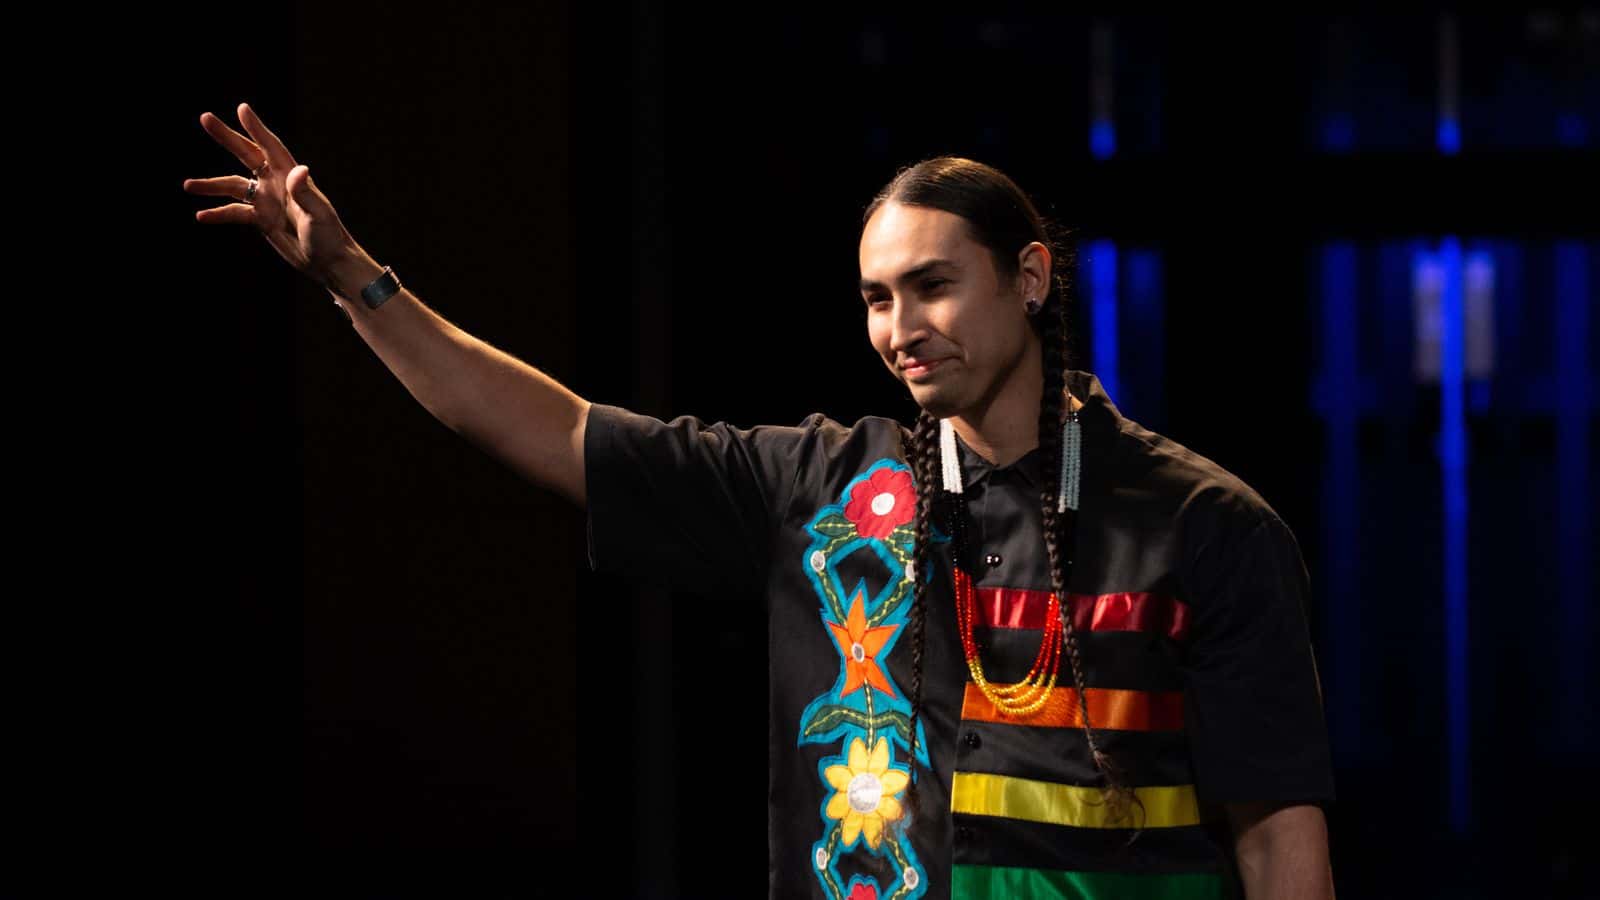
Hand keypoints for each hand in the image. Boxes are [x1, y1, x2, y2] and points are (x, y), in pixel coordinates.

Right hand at [183, 102, 359, 286]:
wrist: (328, 263)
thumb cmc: (329, 236)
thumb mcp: (318, 213)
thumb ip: (305, 192)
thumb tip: (298, 170)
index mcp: (291, 176)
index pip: (270, 146)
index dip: (256, 128)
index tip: (242, 108)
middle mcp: (276, 184)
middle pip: (247, 155)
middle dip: (227, 137)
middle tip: (205, 118)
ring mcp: (267, 201)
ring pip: (233, 185)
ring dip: (211, 185)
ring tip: (187, 185)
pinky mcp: (262, 220)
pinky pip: (234, 212)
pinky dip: (218, 214)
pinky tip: (201, 216)